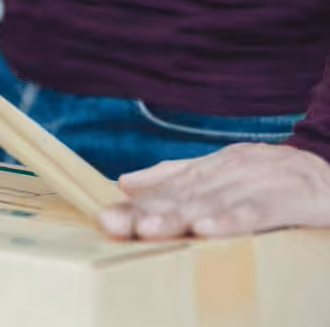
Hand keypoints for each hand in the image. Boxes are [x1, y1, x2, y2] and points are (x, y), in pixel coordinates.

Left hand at [99, 143, 329, 240]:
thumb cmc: (271, 179)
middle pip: (184, 195)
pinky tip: (208, 229)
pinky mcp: (290, 197)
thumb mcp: (221, 175)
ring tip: (149, 229)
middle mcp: (230, 172)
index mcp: (211, 169)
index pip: (167, 190)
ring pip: (214, 202)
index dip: (136, 205)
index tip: (106, 219)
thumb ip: (174, 176)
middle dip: (148, 211)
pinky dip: (233, 219)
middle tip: (116, 224)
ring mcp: (259, 183)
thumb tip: (125, 180)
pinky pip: (259, 211)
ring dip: (180, 216)